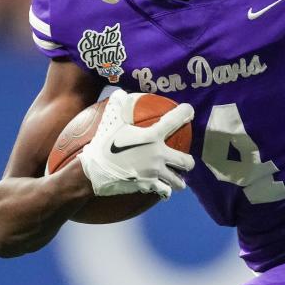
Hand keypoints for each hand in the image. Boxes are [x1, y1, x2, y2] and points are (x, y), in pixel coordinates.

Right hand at [79, 89, 194, 197]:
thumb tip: (121, 92)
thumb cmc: (103, 144)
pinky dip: (165, 191)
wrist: (95, 171)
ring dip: (179, 181)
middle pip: (186, 161)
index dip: (185, 113)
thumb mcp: (110, 121)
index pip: (174, 120)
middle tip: (186, 161)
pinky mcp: (149, 186)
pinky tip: (164, 192)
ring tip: (177, 180)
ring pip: (178, 181)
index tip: (189, 111)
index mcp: (152, 136)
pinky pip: (164, 191)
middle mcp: (158, 155)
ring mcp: (155, 172)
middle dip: (189, 162)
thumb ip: (118, 105)